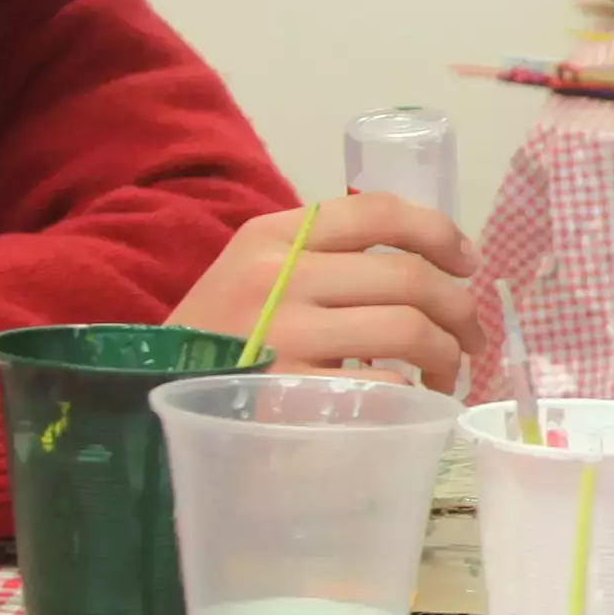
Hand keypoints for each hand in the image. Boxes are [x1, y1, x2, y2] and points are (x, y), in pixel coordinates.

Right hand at [169, 192, 481, 381]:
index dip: (439, 232)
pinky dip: (413, 394)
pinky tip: (412, 402)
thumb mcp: (256, 272)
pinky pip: (382, 385)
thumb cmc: (218, 336)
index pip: (377, 211)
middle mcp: (278, 275)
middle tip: (470, 338)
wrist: (143, 393)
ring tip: (446, 374)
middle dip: (460, 310)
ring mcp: (282, 336)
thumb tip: (425, 262)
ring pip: (408, 329)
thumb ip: (322, 257)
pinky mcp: (287, 395)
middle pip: (408, 277)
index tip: (468, 262)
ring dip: (447, 355)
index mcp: (273, 235)